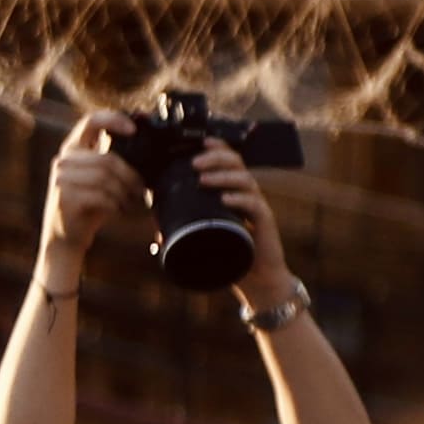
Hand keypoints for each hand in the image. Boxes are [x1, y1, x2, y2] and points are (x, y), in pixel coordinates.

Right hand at [45, 129, 141, 257]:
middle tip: (141, 189)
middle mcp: (64, 160)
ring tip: (130, 201)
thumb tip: (142, 143)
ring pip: (106, 177)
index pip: (91, 121)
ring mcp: (61, 178)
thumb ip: (111, 159)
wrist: (66, 236)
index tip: (134, 129)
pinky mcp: (65, 197)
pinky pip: (102, 195)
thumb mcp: (99, 177)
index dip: (113, 119)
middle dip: (131, 176)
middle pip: (108, 158)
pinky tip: (117, 210)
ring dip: (125, 192)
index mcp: (73, 148)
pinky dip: (115, 204)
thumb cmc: (88, 204)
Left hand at [191, 141, 288, 293]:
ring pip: (245, 180)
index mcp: (234, 193)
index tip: (198, 143)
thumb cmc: (233, 257)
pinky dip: (239, 199)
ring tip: (202, 179)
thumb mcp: (206, 241)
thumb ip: (186, 236)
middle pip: (236, 163)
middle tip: (194, 163)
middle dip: (215, 158)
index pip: (227, 162)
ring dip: (223, 176)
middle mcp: (247, 195)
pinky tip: (225, 199)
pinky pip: (255, 205)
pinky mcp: (265, 223)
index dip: (215, 149)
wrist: (259, 280)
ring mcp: (257, 207)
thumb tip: (158, 235)